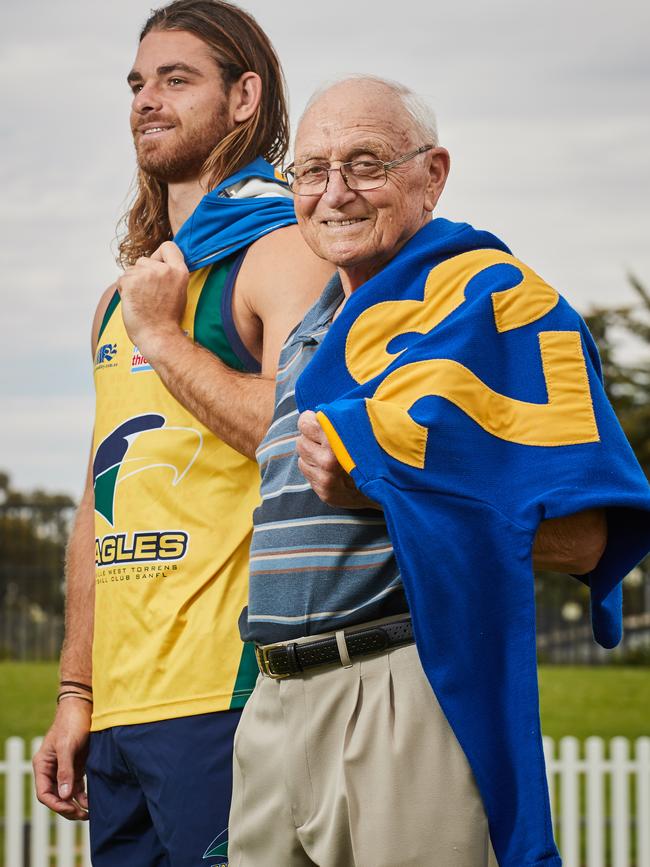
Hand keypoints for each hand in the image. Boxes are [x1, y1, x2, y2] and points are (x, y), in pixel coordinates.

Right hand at [33, 698, 91, 820]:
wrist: (84, 705)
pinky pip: (77, 786)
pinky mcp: (77, 765)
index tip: (70, 809)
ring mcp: (64, 768)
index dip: (56, 805)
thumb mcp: (67, 746)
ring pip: (67, 793)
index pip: (44, 793)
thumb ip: (65, 770)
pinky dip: (83, 795)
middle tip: (82, 815)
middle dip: (67, 808)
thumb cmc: (72, 722)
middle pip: (55, 797)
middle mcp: (52, 769)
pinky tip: (91, 801)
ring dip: (76, 804)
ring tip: (89, 813)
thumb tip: (64, 796)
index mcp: (43, 765)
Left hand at [118, 241, 188, 357]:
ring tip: (142, 300)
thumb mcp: (179, 291)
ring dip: (132, 282)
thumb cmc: (167, 319)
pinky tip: (133, 302)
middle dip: (142, 273)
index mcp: (180, 271)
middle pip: (144, 259)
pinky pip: (122, 279)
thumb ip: (170, 275)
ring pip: (131, 270)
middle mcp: (164, 269)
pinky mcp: (131, 281)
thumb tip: (156, 263)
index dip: (159, 255)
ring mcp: (147, 274)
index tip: (157, 265)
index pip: (168, 246)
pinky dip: (124, 290)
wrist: (158, 336)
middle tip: (148, 294)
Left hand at [296, 411, 378, 509]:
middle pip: (302, 440)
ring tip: (329, 453)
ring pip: (302, 456)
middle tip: (326, 438)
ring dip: (312, 452)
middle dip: (311, 437)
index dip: (311, 419)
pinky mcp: (324, 493)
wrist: (393, 487)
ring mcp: (325, 481)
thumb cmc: (380, 450)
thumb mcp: (365, 429)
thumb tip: (322, 409)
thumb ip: (344, 419)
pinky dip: (314, 466)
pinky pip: (306, 471)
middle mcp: (328, 462)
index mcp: (337, 442)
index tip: (318, 419)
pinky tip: (330, 466)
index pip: (306, 424)